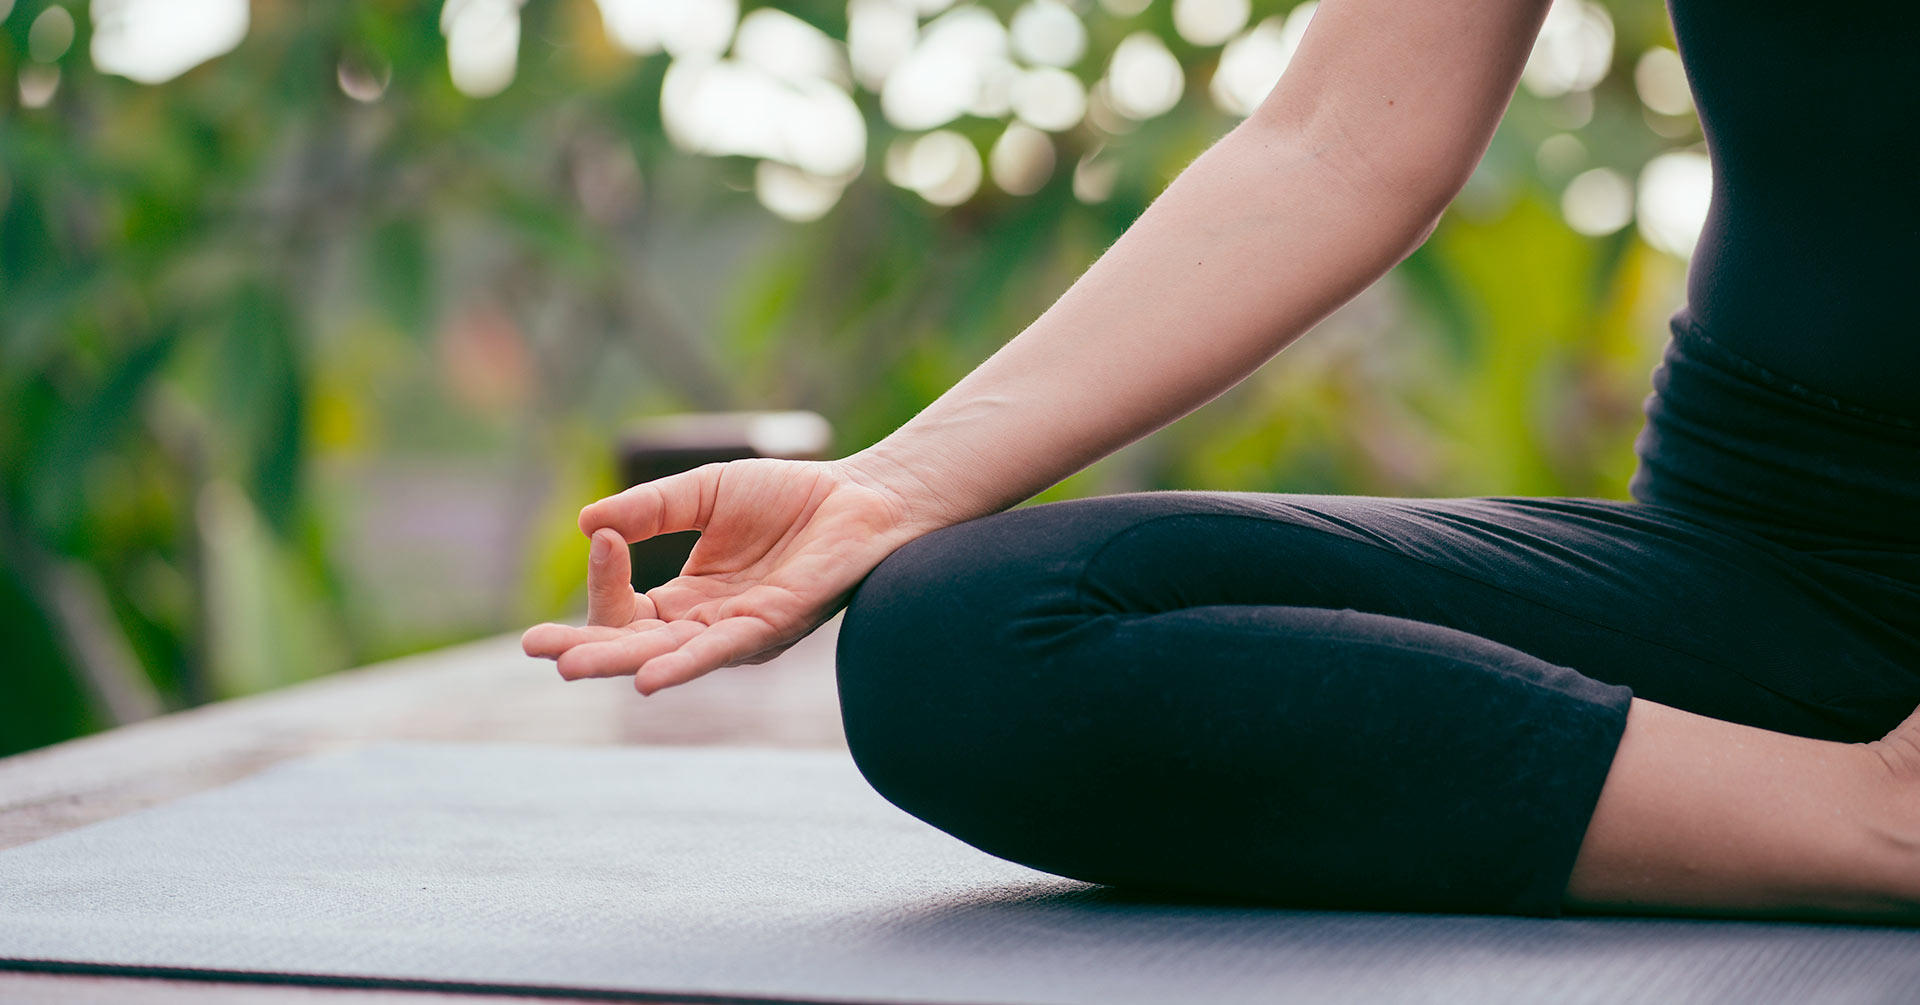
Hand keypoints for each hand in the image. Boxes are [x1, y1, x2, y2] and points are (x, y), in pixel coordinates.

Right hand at [520, 457, 928, 693]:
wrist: (862, 496)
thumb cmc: (791, 497)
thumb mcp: (706, 493)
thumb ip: (652, 509)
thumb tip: (588, 523)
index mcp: (687, 600)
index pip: (625, 611)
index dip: (605, 581)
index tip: (602, 538)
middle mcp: (707, 626)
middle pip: (634, 647)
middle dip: (584, 649)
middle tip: (536, 647)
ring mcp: (739, 633)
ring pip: (668, 656)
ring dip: (619, 662)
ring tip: (570, 668)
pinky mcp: (773, 627)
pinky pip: (721, 652)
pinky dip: (682, 665)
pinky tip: (647, 678)